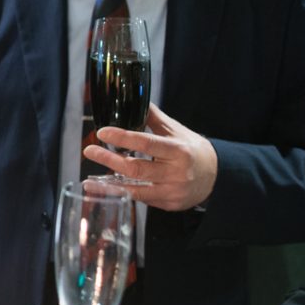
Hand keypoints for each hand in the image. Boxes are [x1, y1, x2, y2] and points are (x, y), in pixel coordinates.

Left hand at [83, 104, 217, 211]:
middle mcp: (176, 172)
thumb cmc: (192, 150)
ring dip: (109, 186)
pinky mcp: (169, 204)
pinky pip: (142, 200)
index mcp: (178, 150)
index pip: (146, 143)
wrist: (216, 177)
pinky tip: (107, 189)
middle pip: (136, 169)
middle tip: (89, 151)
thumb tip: (134, 100)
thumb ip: (154, 118)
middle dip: (109, 160)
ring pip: (136, 190)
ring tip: (89, 182)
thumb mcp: (177, 131)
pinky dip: (123, 194)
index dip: (122, 137)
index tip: (102, 132)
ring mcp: (172, 191)